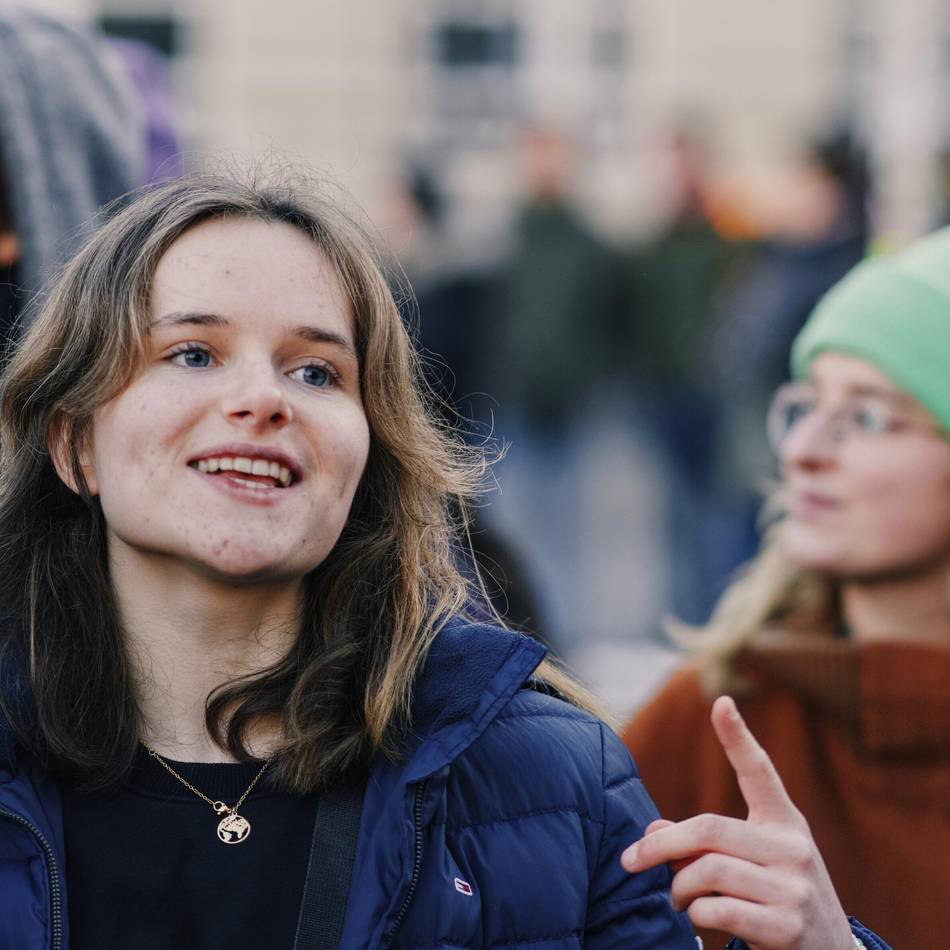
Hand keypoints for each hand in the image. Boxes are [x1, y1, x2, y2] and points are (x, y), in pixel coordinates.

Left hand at [621, 696, 853, 949]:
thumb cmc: (777, 900)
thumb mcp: (751, 865)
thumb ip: (704, 845)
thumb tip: (651, 832)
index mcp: (785, 823)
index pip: (760, 772)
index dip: (738, 737)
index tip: (721, 702)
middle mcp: (794, 848)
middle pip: (709, 829)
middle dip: (661, 845)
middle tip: (632, 860)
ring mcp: (794, 888)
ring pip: (708, 870)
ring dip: (679, 887)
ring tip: (675, 898)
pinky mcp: (787, 927)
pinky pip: (718, 910)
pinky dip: (697, 916)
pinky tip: (700, 920)